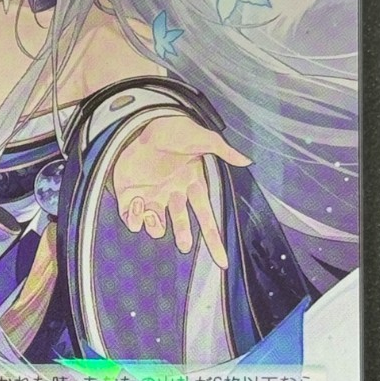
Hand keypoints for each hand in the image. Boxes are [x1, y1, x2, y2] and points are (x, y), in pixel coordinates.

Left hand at [110, 113, 249, 270]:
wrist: (140, 121)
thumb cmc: (174, 128)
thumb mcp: (202, 137)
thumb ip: (223, 151)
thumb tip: (248, 161)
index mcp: (192, 184)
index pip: (206, 215)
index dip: (213, 238)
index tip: (222, 260)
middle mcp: (173, 193)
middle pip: (183, 222)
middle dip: (183, 234)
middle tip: (183, 244)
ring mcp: (152, 195)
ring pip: (157, 224)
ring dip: (157, 228)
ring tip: (156, 220)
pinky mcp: (131, 194)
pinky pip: (133, 217)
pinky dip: (134, 220)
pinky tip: (137, 208)